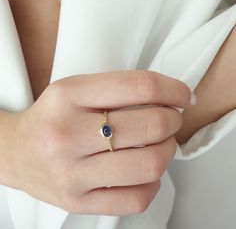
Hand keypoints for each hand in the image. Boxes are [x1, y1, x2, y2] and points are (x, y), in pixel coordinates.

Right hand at [1, 70, 192, 214]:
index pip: (140, 87)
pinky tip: (146, 171)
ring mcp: (72, 173)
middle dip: (174, 120)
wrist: (17, 152)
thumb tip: (170, 98)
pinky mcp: (78, 202)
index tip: (184, 96)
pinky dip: (153, 182)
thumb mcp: (76, 89)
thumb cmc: (52, 118)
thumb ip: (120, 89)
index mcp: (68, 96)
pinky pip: (137, 198)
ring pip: (150, 164)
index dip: (174, 90)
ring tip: (161, 144)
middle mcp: (67, 134)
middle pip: (151, 126)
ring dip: (168, 151)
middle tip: (171, 119)